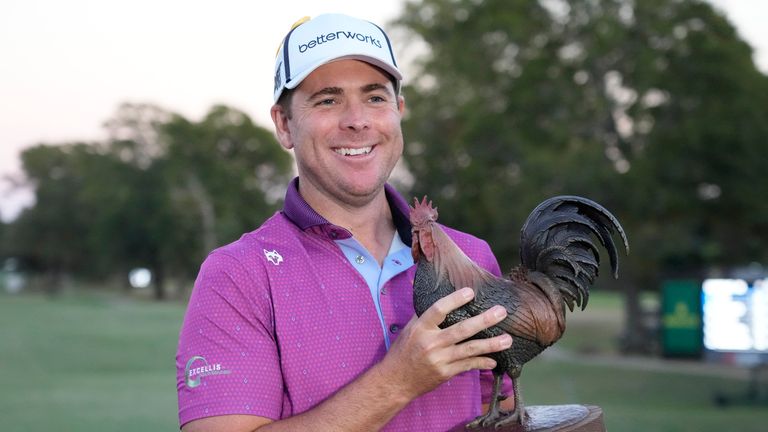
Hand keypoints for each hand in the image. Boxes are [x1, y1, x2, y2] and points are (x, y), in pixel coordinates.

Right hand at [377, 287, 512, 399]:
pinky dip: (482, 362)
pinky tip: (494, 360)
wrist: (395, 381)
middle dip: (484, 320)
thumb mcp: (409, 329)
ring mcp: (439, 359)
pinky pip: (468, 365)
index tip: (471, 292)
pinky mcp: (445, 373)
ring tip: (508, 339)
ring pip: (469, 349)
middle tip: (501, 312)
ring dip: (491, 344)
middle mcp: (431, 343)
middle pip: (461, 329)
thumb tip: (427, 288)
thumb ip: (424, 313)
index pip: (439, 310)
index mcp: (421, 328)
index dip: (455, 300)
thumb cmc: (403, 351)